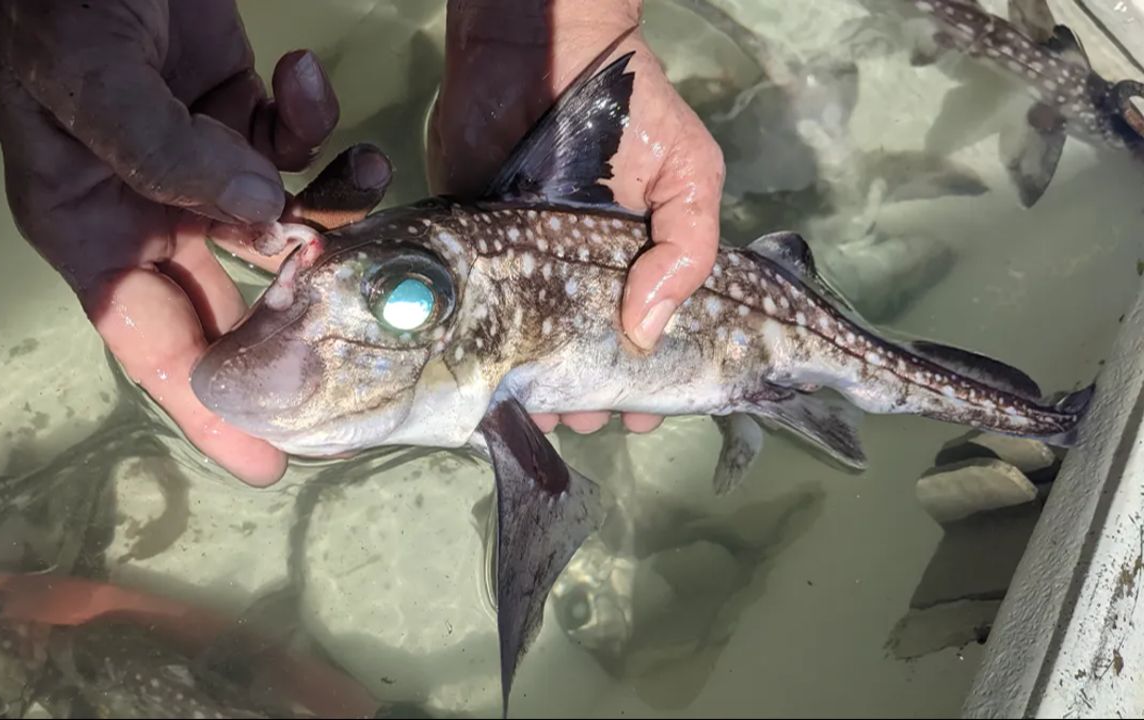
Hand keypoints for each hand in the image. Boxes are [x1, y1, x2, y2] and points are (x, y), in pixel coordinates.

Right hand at [0, 0, 392, 485]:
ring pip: (283, 220)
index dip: (208, 406)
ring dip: (332, 201)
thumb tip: (259, 215)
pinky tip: (303, 72)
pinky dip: (314, 122)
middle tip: (378, 358)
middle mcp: (148, 212)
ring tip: (364, 164)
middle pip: (233, 299)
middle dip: (303, 327)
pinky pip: (292, 146)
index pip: (151, 341)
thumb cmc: (55, 4)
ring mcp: (199, 165)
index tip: (267, 461)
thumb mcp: (91, 81)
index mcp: (92, 228)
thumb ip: (169, 152)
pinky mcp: (239, 115)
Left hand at [429, 0, 725, 434]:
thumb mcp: (688, 175)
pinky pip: (477, 314)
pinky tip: (485, 386)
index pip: (644, 340)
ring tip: (538, 412)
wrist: (540, 52)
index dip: (645, 384)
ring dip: (535, 389)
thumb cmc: (629, 115)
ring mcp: (524, 268)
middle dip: (587, 397)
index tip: (636, 414)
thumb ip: (687, 249)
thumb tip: (645, 332)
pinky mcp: (474, 252)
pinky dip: (481, 354)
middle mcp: (579, 277)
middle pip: (584, 356)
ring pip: (529, 349)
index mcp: (634, 266)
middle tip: (582, 415)